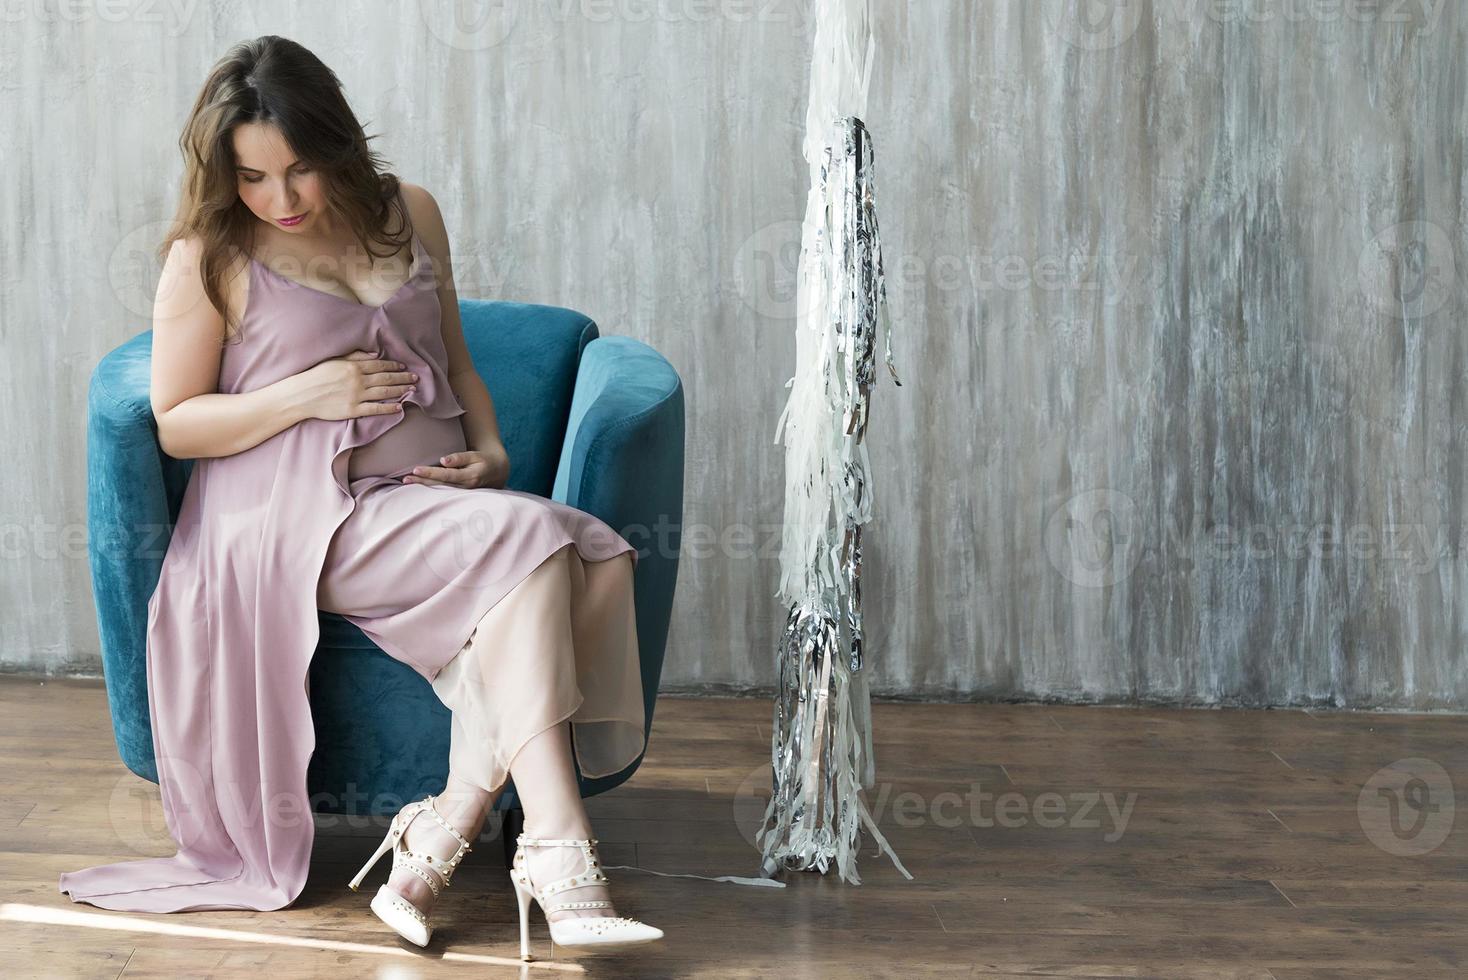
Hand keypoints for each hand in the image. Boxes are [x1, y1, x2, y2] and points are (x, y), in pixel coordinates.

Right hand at [291, 349, 417, 421]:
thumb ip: (355, 356)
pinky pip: (375, 408)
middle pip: (386, 378)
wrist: (301, 395)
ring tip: (412, 390)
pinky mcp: (353, 410)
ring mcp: (356, 395)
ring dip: (400, 390)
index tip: (405, 367)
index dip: (394, 366)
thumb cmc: (316, 375)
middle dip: (403, 377)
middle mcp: (358, 380)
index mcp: (353, 366)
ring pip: (384, 391)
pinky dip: (388, 407)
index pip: (380, 365)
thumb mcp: (334, 360)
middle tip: (416, 378)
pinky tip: (399, 406)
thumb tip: (375, 354)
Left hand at [403, 448, 509, 489]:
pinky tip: (418, 488)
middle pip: (440, 485)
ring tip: (406, 482)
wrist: (496, 473)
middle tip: (405, 479)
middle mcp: (465, 488)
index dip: (431, 473)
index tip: (416, 469)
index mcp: (470, 476)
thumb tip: (443, 460)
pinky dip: (429, 490)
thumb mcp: (475, 456)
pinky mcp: (459, 496)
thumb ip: (460, 458)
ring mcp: (462, 494)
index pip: (447, 475)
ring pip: (439, 490)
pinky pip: (442, 493)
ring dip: (423, 487)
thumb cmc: (483, 461)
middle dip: (422, 482)